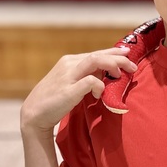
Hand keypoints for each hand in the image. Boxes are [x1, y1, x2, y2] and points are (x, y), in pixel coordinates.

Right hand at [20, 47, 136, 134]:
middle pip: (99, 54)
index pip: (96, 52)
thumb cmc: (54, 100)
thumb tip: (105, 75)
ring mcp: (68, 76)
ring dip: (113, 65)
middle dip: (119, 58)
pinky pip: (91, 82)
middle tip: (133, 66)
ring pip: (95, 61)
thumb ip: (86, 76)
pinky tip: (100, 95)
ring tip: (122, 75)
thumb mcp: (71, 83)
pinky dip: (100, 86)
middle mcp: (69, 64)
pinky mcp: (69, 89)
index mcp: (69, 61)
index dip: (113, 52)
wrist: (34, 114)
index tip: (127, 53)